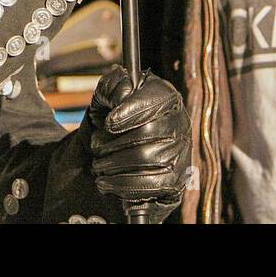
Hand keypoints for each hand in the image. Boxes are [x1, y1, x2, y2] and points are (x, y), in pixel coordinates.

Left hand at [85, 66, 189, 221]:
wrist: (113, 145)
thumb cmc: (111, 114)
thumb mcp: (107, 93)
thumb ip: (114, 85)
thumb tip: (124, 93)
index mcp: (166, 98)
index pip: (156, 101)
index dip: (130, 112)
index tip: (108, 123)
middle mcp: (179, 125)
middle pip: (150, 134)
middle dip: (114, 144)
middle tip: (95, 148)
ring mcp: (180, 156)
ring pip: (150, 165)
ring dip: (115, 169)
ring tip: (98, 167)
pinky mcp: (175, 183)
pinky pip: (154, 190)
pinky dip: (125, 189)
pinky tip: (109, 185)